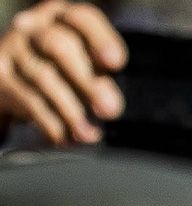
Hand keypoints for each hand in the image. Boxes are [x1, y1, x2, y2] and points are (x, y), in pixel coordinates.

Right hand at [0, 0, 124, 143]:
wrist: (10, 78)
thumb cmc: (59, 67)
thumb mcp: (82, 61)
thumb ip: (98, 73)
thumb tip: (111, 102)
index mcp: (61, 18)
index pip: (81, 19)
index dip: (100, 38)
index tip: (116, 63)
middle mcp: (32, 28)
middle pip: (59, 47)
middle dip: (87, 81)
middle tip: (110, 109)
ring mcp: (12, 50)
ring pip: (43, 78)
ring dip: (71, 110)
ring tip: (90, 133)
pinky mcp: (0, 77)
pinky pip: (28, 100)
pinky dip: (50, 123)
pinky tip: (65, 137)